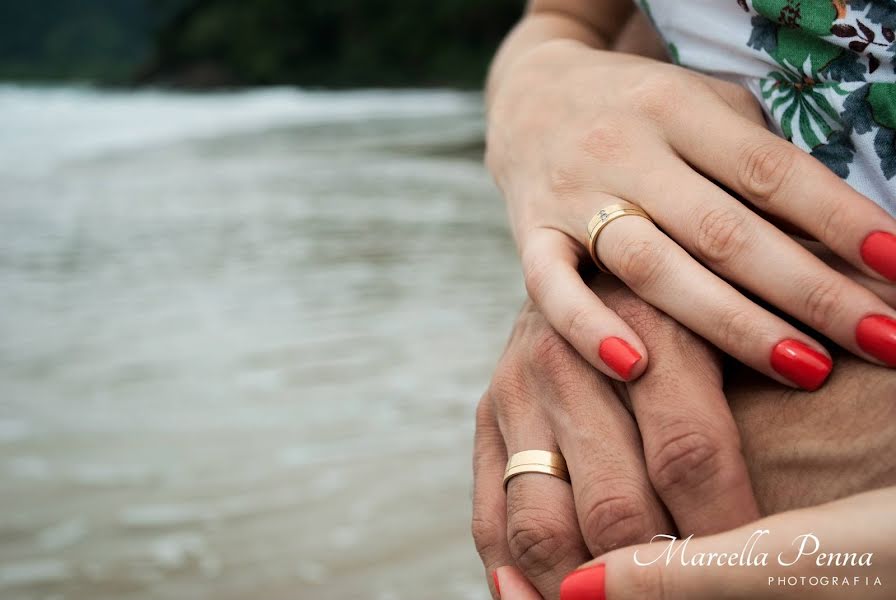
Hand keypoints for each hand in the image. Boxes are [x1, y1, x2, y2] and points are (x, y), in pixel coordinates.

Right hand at [474, 272, 895, 599]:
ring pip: (543, 523)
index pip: (690, 450)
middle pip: (615, 506)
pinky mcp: (484, 420)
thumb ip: (797, 338)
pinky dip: (514, 574)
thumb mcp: (741, 295)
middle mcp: (566, 355)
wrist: (590, 253)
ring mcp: (516, 391)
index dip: (731, 529)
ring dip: (580, 588)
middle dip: (660, 574)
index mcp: (640, 318)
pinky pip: (490, 518)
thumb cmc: (692, 285)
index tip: (765, 563)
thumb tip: (891, 352)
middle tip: (696, 595)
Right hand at [486, 39, 895, 388]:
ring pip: (652, 265)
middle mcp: (624, 150)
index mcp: (677, 108)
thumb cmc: (638, 109)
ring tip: (806, 368)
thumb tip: (837, 233)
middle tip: (882, 339)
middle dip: (810, 290)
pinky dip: (586, 328)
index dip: (840, 219)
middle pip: (724, 229)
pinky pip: (550, 286)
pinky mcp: (530, 234)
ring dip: (730, 323)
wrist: (529, 97)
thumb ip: (753, 159)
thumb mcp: (701, 106)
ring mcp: (572, 196)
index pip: (770, 170)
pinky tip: (634, 369)